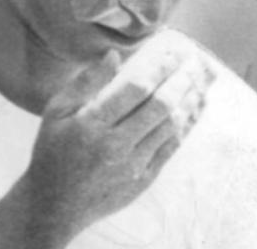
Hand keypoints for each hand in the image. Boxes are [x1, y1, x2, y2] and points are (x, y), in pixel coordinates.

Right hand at [22, 45, 214, 241]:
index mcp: (92, 124)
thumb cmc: (54, 151)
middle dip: (182, 80)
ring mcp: (132, 164)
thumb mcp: (56, 112)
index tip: (174, 52)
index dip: (159, 68)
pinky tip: (195, 108)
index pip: (135, 89)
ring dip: (190, 100)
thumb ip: (86, 82)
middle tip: (196, 61)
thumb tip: (114, 55)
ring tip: (202, 80)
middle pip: (160, 106)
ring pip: (171, 126)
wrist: (54, 205)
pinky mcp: (143, 179)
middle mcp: (114, 145)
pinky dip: (187, 125)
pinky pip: (172, 147)